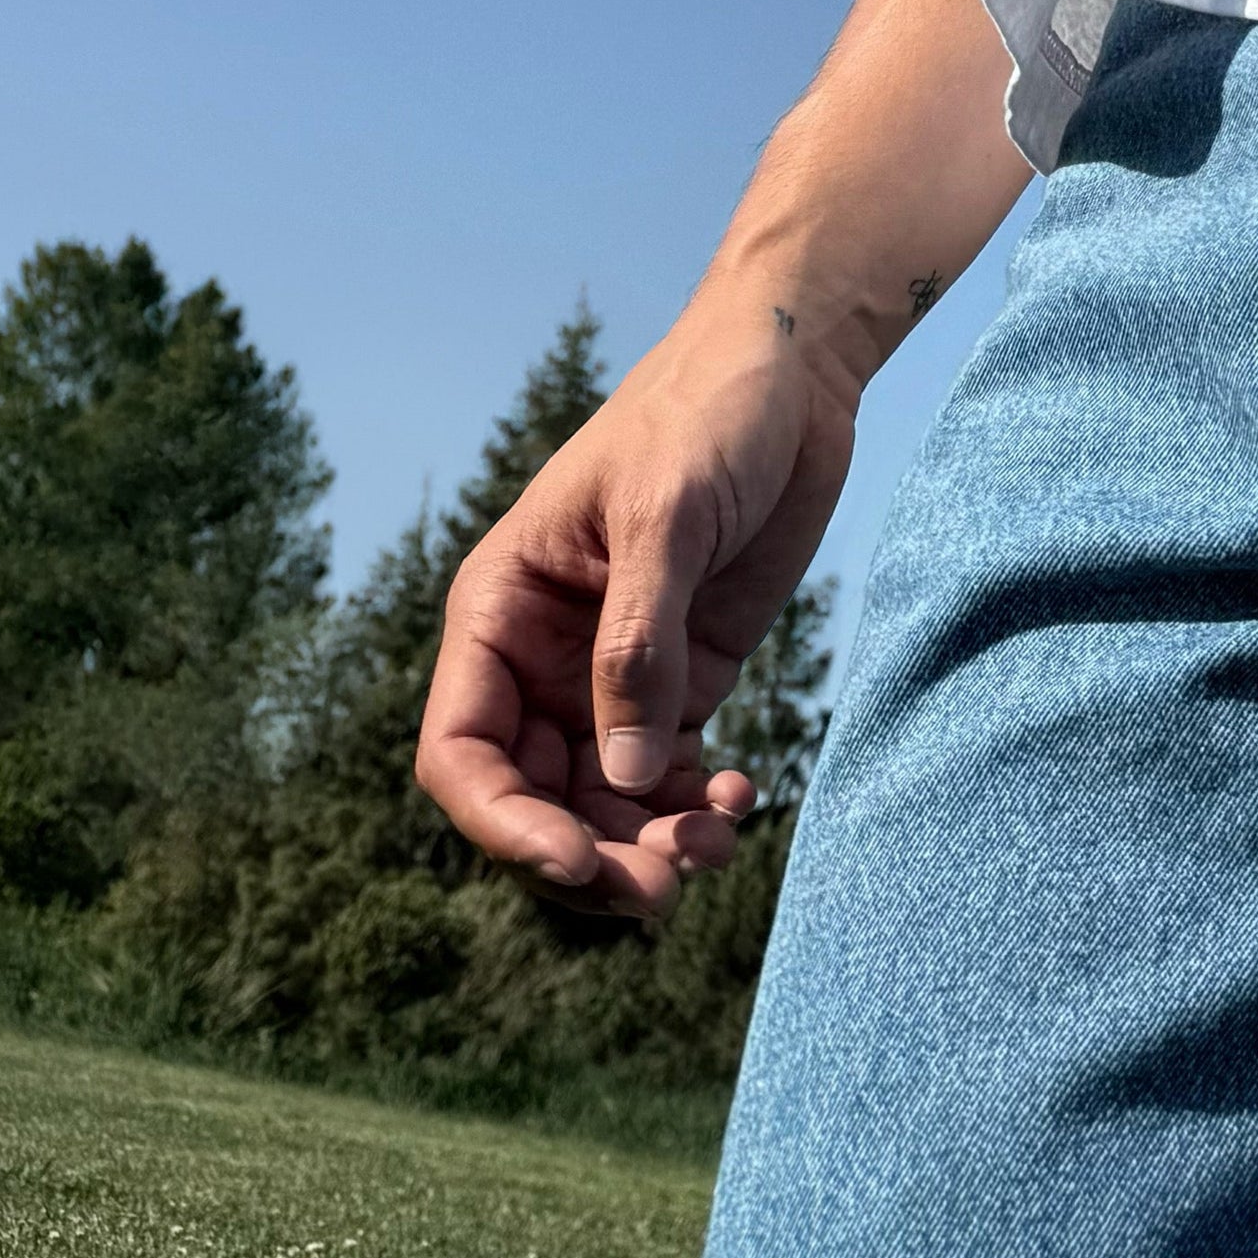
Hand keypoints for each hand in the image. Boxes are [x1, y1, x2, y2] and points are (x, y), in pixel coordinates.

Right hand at [415, 306, 855, 911]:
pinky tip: (741, 798)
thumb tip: (625, 781)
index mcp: (500, 612)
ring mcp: (612, 676)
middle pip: (534, 801)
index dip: (505, 826)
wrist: (794, 368)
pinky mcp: (684, 678)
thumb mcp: (665, 515)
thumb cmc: (708, 413)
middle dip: (589, 858)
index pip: (464, 753)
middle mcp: (542, 659)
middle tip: (664, 888)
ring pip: (602, 804)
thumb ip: (639, 645)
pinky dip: (694, 807)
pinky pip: (667, 774)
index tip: (578, 863)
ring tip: (716, 847)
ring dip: (647, 846)